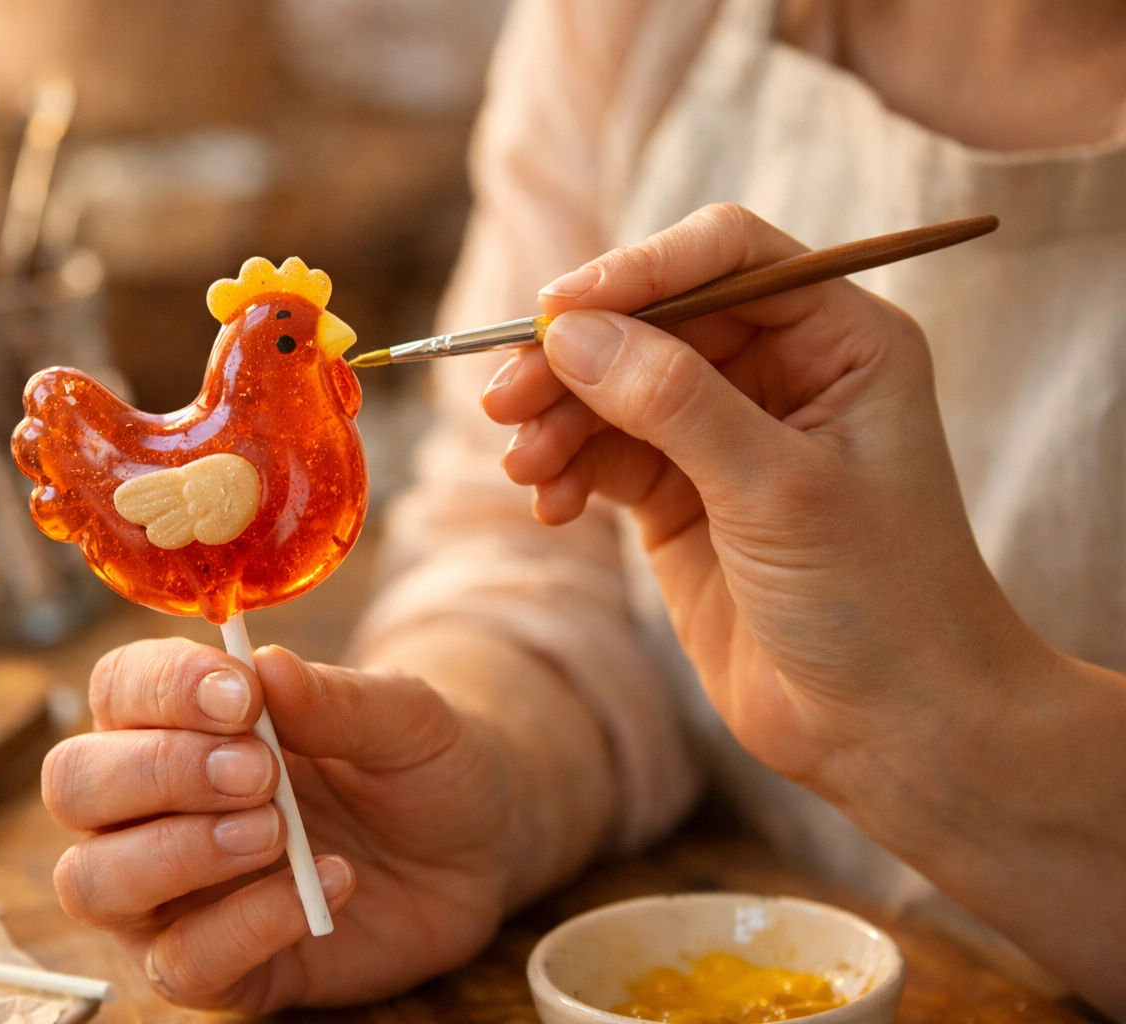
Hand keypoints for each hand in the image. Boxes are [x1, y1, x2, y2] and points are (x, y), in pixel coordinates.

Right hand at [42, 638, 514, 1011]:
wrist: (477, 846)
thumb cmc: (417, 764)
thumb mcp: (403, 717)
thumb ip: (334, 698)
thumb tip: (266, 666)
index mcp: (179, 721)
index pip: (117, 689)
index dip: (161, 687)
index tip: (240, 695)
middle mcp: (151, 805)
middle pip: (74, 783)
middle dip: (159, 770)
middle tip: (261, 769)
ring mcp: (173, 892)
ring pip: (92, 881)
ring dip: (175, 851)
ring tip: (275, 831)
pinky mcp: (217, 966)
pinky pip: (180, 963)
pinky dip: (246, 925)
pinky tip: (323, 884)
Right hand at [480, 202, 1034, 785]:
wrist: (893, 732)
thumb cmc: (879, 602)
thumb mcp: (779, 491)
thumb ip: (675, 404)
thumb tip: (571, 333)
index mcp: (840, 342)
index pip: (725, 257)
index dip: (636, 273)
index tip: (555, 314)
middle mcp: (783, 374)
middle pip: (652, 322)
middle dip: (574, 359)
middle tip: (503, 401)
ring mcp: (728, 436)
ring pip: (615, 389)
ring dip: (559, 420)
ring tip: (523, 465)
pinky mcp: (685, 498)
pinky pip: (605, 457)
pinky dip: (568, 472)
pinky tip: (551, 507)